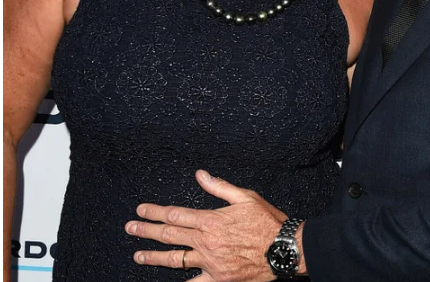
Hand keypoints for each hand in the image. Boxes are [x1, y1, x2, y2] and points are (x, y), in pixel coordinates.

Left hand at [125, 170, 288, 281]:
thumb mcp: (245, 196)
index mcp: (211, 220)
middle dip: (147, 231)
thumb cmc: (266, 221)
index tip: (141, 210)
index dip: (156, 212)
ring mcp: (210, 263)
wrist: (283, 249)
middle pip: (170, 235)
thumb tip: (200, 175)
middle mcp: (206, 242)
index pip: (176, 215)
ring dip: (154, 256)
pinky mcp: (218, 279)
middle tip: (130, 228)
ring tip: (138, 254)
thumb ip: (219, 187)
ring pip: (176, 259)